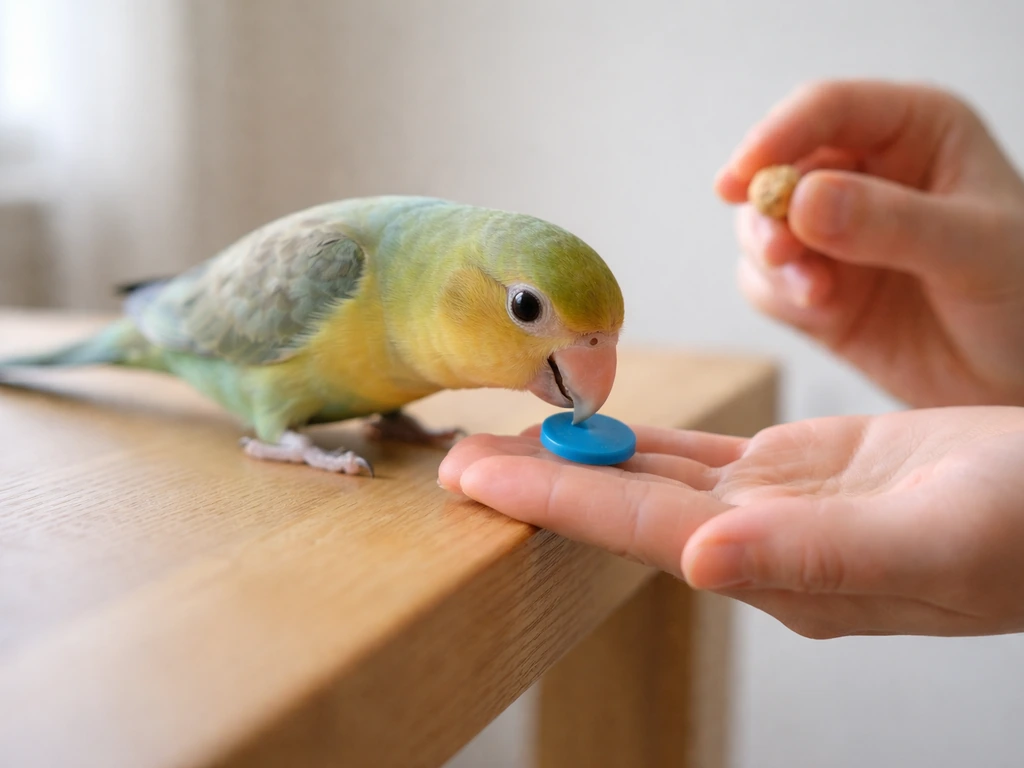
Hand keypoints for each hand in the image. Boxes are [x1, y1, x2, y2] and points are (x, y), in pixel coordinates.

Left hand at [439, 408, 1023, 637]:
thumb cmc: (1023, 527)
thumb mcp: (931, 540)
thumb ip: (812, 558)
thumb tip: (699, 563)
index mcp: (777, 570)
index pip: (638, 531)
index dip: (554, 503)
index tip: (473, 479)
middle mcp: (756, 545)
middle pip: (624, 507)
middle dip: (538, 483)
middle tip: (450, 459)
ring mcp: (770, 508)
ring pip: (650, 477)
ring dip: (575, 457)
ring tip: (500, 440)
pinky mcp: (791, 470)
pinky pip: (693, 454)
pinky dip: (638, 438)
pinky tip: (594, 424)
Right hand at [717, 79, 1023, 407]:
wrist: (1016, 377)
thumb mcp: (974, 249)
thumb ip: (893, 223)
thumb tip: (801, 202)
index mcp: (914, 130)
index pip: (828, 110)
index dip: (776, 136)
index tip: (741, 179)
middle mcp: (865, 174)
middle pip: (778, 168)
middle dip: (766, 211)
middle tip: (778, 250)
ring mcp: (833, 233)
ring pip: (759, 226)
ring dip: (771, 259)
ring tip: (814, 293)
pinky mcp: (814, 287)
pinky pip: (764, 281)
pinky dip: (778, 295)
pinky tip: (821, 311)